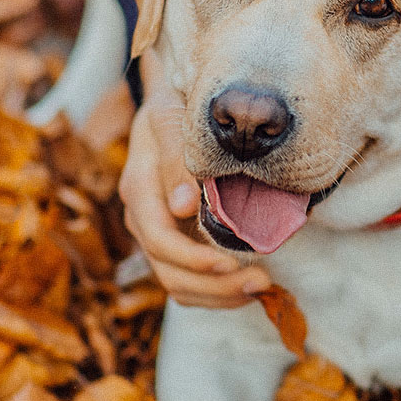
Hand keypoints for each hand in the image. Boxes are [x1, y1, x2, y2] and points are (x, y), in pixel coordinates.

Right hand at [118, 49, 271, 306]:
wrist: (171, 106)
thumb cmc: (175, 106)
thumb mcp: (171, 117)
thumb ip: (176, 157)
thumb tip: (182, 207)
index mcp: (139, 188)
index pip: (159, 239)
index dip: (193, 259)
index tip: (231, 262)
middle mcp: (143, 217)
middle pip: (169, 271)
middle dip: (215, 285)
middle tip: (260, 280)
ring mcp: (157, 233)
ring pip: (178, 285)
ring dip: (219, 294)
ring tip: (261, 286)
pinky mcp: (175, 242)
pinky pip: (188, 282)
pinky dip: (216, 292)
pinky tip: (246, 288)